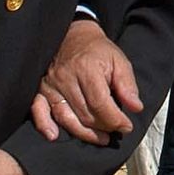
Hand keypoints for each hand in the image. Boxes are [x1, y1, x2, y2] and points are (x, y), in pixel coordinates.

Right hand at [30, 18, 140, 144]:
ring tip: (100, 138)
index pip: (100, 104)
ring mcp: (50, 85)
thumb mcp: (119, 61)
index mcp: (87, 69)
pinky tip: (54, 136)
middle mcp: (66, 78)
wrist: (73, 36)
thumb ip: (127, 85)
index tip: (126, 127)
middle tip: (115, 132)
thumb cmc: (98, 51)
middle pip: (84, 114)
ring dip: (84, 133)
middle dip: (103, 127)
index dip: (115, 120)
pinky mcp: (39, 90)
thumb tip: (135, 108)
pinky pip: (38, 111)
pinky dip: (44, 125)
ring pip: (66, 118)